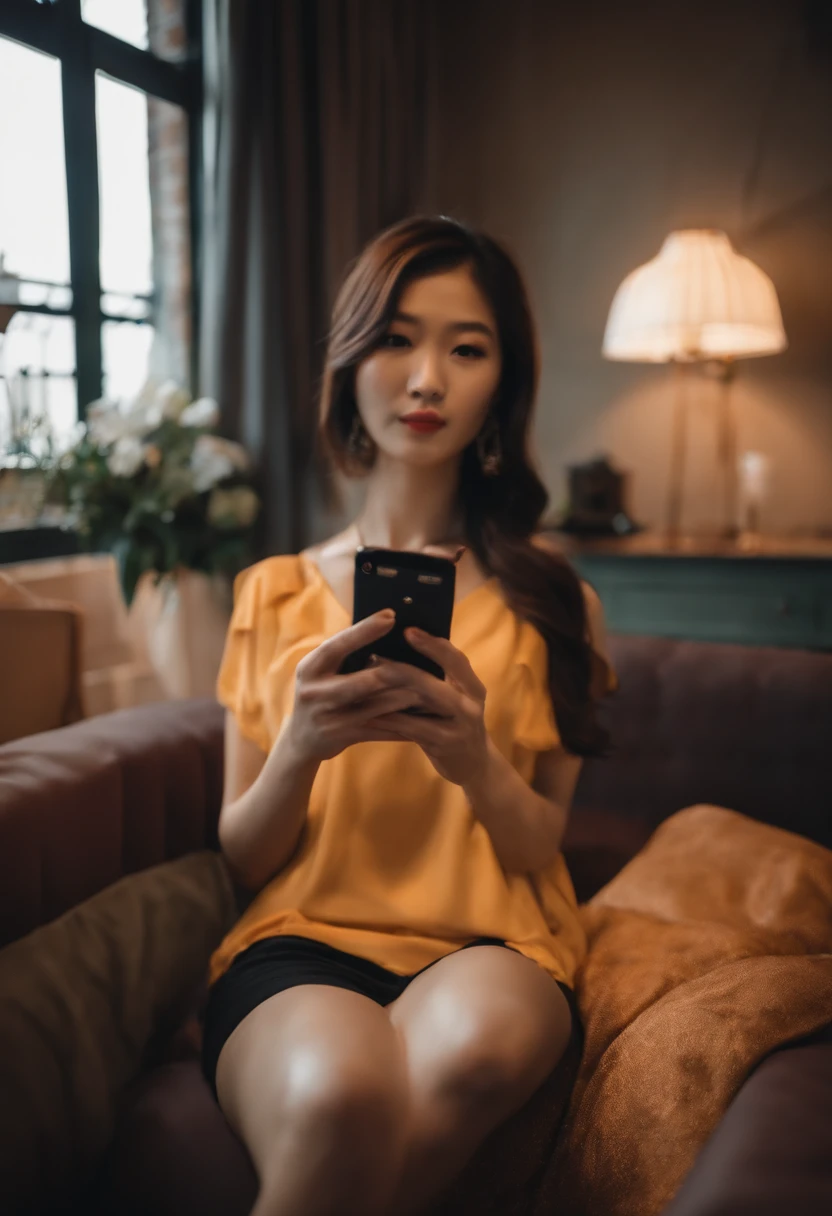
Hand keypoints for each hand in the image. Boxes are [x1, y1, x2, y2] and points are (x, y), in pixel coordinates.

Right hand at [285, 610, 427, 763]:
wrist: (301, 740)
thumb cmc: (320, 694)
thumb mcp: (321, 672)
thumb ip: (344, 655)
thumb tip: (384, 627)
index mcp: (310, 667)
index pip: (338, 645)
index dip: (364, 630)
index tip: (391, 615)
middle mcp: (315, 691)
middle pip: (362, 680)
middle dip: (395, 671)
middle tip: (423, 661)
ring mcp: (328, 717)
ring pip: (377, 706)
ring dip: (406, 697)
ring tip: (432, 686)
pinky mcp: (342, 737)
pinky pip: (379, 729)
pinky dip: (402, 724)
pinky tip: (422, 718)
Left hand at [367, 627, 489, 785]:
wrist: (474, 765)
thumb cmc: (455, 723)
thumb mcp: (456, 699)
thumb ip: (437, 678)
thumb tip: (398, 649)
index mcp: (472, 686)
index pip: (455, 659)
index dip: (431, 644)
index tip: (408, 630)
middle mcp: (470, 704)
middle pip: (433, 681)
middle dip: (401, 669)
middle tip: (374, 659)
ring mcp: (459, 726)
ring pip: (421, 704)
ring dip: (389, 693)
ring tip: (363, 682)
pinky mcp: (445, 745)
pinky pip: (412, 728)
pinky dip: (389, 720)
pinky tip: (368, 714)